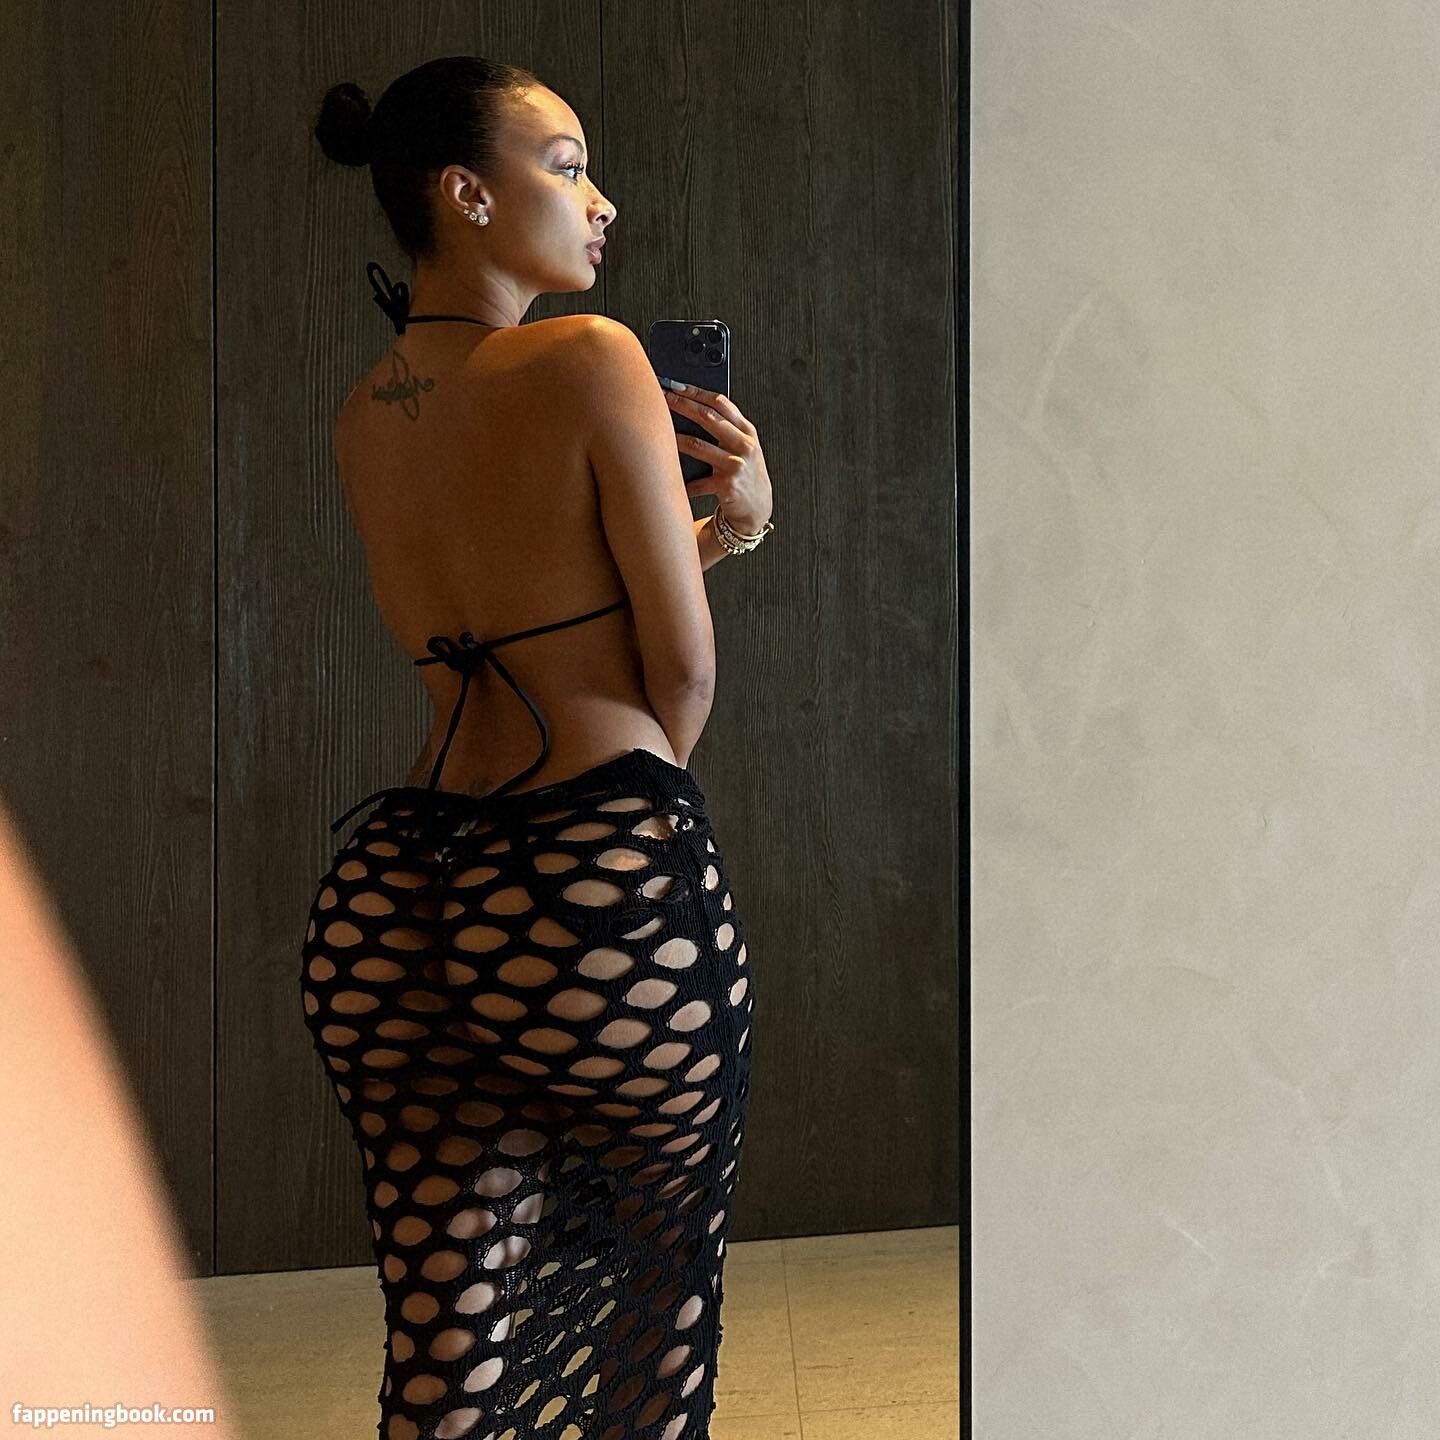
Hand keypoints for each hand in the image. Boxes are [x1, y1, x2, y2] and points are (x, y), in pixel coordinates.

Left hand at [662, 381, 772, 533]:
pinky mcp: (728, 486)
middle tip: (663, 398)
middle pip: (708, 418)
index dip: (697, 392)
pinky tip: (669, 478)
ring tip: (659, 432)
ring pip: (699, 446)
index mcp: (747, 431)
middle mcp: (744, 445)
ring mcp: (736, 465)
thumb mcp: (742, 447)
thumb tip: (690, 407)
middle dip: (683, 405)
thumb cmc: (744, 473)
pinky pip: (698, 482)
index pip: (721, 403)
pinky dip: (683, 482)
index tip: (676, 385)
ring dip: (676, 438)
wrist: (757, 508)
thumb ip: (726, 428)